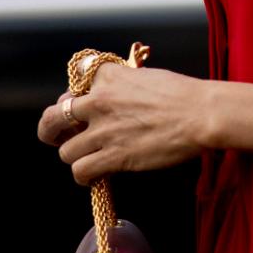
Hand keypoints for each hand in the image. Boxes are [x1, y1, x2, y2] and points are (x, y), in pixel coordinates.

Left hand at [36, 62, 209, 186]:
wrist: (201, 114)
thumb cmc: (184, 94)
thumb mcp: (147, 76)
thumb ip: (124, 84)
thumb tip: (118, 97)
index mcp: (107, 77)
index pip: (73, 78)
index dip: (74, 92)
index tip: (81, 101)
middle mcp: (98, 101)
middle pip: (53, 117)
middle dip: (51, 129)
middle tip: (58, 136)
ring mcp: (103, 130)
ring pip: (66, 150)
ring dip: (75, 156)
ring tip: (88, 159)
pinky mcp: (114, 156)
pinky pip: (81, 170)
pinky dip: (84, 175)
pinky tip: (94, 175)